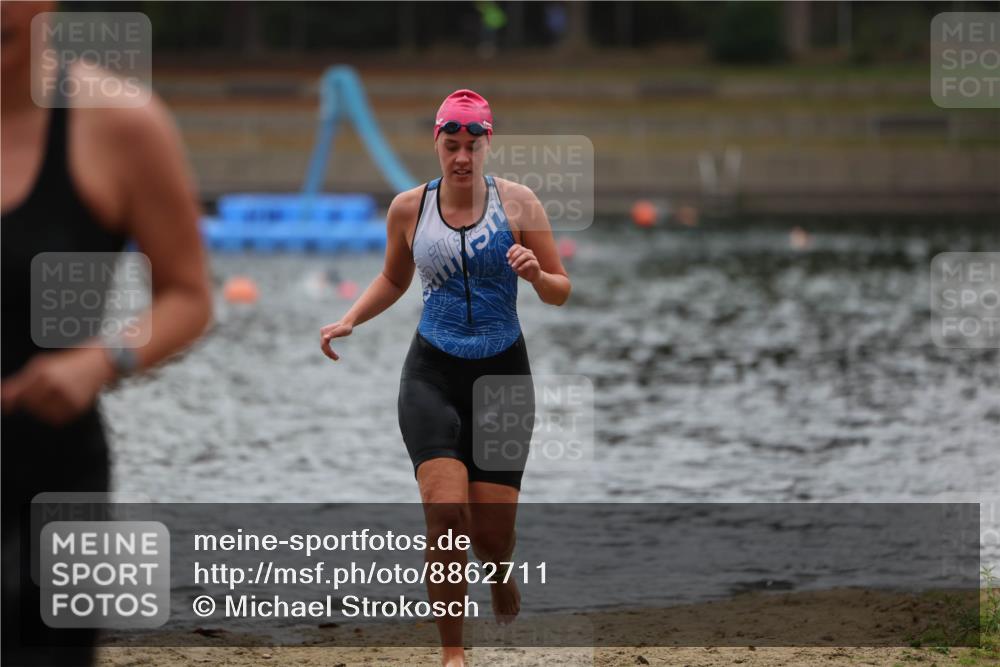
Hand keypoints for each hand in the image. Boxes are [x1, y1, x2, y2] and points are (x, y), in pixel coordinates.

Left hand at [0, 347, 115, 424]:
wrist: (101, 362)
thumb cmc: (71, 362)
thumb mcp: (43, 365)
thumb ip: (20, 382)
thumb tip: (4, 399)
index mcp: (42, 372)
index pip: (19, 393)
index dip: (11, 401)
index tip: (7, 407)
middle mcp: (53, 384)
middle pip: (30, 405)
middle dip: (32, 403)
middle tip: (42, 395)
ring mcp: (66, 396)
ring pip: (43, 414)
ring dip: (44, 410)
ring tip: (54, 398)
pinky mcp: (77, 406)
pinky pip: (58, 419)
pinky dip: (57, 414)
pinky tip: (63, 403)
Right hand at [320, 321, 352, 360]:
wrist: (347, 322)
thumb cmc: (346, 327)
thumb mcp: (342, 330)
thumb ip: (334, 333)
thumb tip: (325, 338)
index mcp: (325, 332)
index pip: (324, 344)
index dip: (329, 352)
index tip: (336, 357)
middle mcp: (322, 332)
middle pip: (323, 346)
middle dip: (329, 353)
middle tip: (337, 359)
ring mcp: (323, 334)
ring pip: (324, 346)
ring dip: (328, 353)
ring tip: (336, 358)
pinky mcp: (326, 335)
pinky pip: (326, 345)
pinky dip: (329, 350)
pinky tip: (334, 354)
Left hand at [507, 244, 540, 283]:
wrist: (532, 278)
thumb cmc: (523, 271)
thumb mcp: (515, 266)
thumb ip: (512, 261)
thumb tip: (509, 258)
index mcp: (523, 251)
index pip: (517, 246)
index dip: (511, 250)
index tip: (507, 256)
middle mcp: (529, 253)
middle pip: (521, 249)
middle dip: (514, 256)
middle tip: (509, 263)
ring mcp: (533, 258)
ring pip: (526, 255)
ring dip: (518, 260)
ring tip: (513, 267)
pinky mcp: (536, 264)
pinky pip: (530, 262)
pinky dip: (523, 266)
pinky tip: (519, 269)